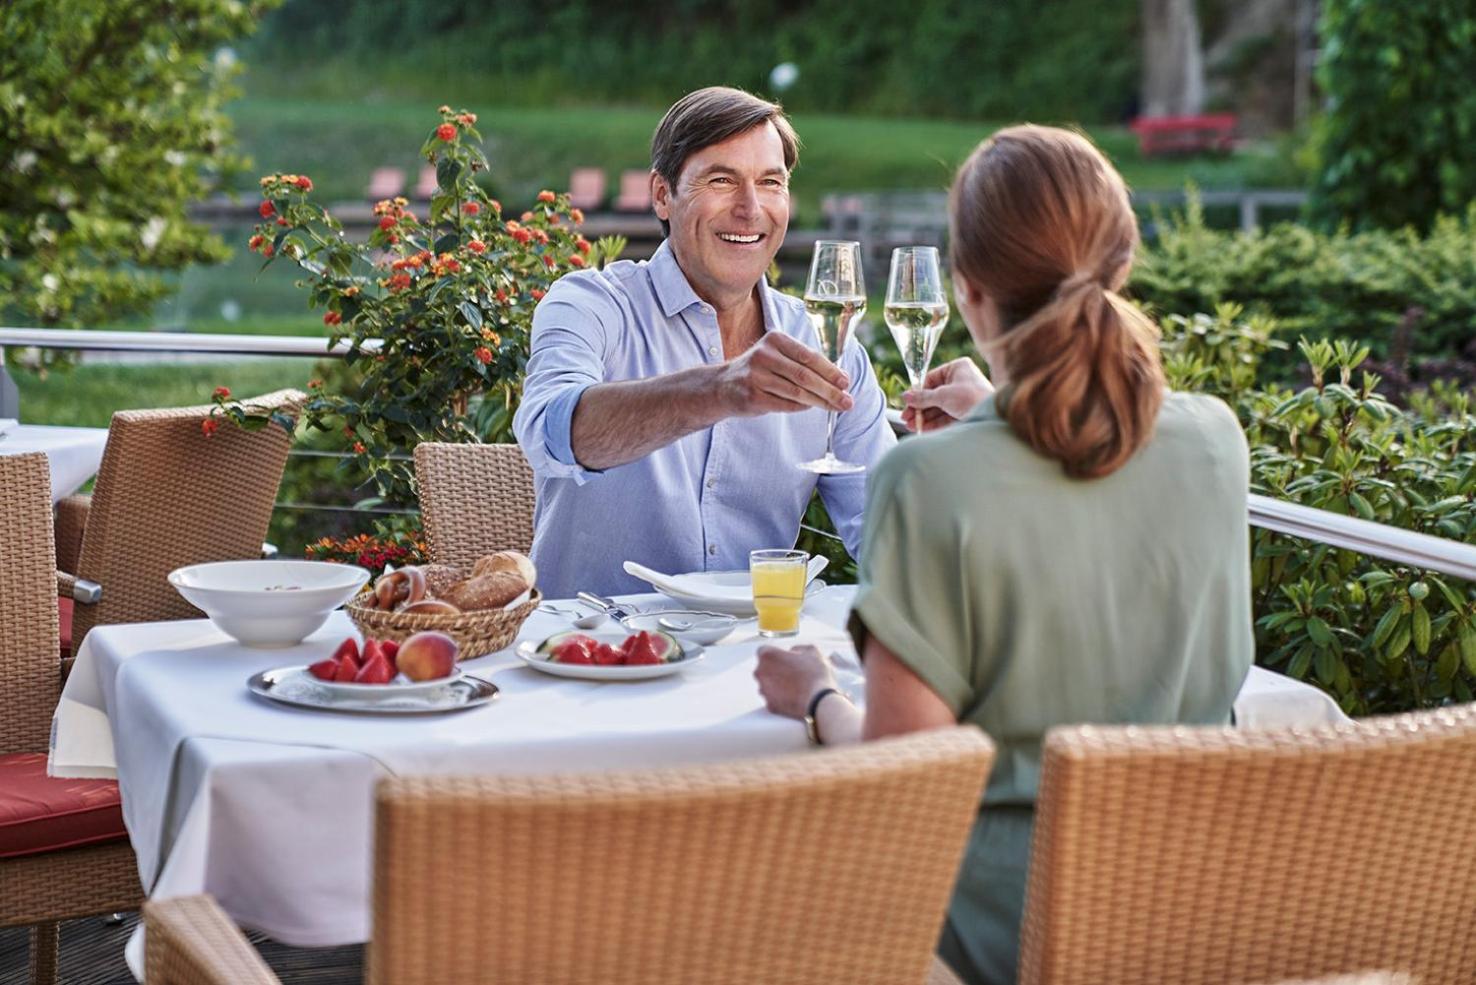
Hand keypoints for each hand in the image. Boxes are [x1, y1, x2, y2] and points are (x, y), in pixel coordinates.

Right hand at [718, 333, 853, 417]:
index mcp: (775, 339)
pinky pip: (785, 404)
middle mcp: (764, 355)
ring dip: (821, 401)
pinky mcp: (752, 396)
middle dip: (830, 390)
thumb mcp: (778, 356)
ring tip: (837, 407)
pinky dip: (802, 407)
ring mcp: (756, 376)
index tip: (846, 382)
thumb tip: (841, 379)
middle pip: (805, 375)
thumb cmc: (759, 371)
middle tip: (848, 401)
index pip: (809, 356)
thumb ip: (804, 363)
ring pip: (797, 392)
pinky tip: (812, 407)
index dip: (830, 371)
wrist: (722, 386)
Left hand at [754, 644, 838, 719]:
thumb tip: (793, 652)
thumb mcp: (811, 651)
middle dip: (774, 668)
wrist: (819, 701)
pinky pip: (773, 698)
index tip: (785, 658)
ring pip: (766, 684)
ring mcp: (763, 689)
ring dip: (776, 683)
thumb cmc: (815, 673)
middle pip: (764, 668)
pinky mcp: (769, 704)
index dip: (776, 654)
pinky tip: (793, 696)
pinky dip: (780, 697)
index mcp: (768, 655)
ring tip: (794, 685)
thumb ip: (798, 648)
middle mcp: (760, 672)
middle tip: (792, 671)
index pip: (764, 651)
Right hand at [901, 357, 992, 431]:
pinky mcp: (965, 413)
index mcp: (958, 368)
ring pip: (938, 408)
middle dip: (919, 408)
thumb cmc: (972, 398)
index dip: (918, 392)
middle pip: (933, 395)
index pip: (931, 379)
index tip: (906, 402)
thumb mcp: (943, 395)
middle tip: (906, 417)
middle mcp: (961, 381)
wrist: (993, 417)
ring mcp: (963, 398)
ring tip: (912, 426)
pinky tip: (922, 429)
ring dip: (924, 417)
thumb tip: (906, 396)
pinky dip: (933, 423)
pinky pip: (945, 417)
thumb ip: (923, 397)